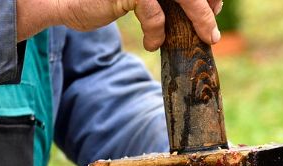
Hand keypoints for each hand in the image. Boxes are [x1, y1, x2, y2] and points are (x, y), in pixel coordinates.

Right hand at [17, 0, 221, 49]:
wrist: (67, 1)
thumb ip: (169, 0)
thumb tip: (208, 11)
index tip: (215, 10)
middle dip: (207, 8)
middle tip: (212, 32)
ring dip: (198, 19)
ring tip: (204, 38)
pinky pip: (154, 12)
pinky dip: (158, 31)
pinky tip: (152, 44)